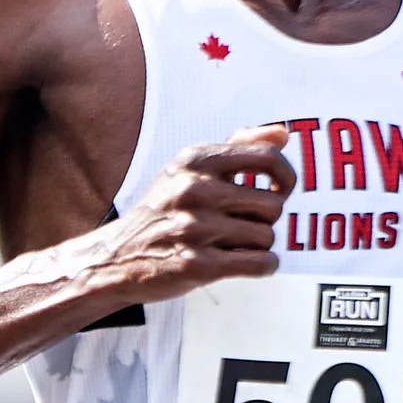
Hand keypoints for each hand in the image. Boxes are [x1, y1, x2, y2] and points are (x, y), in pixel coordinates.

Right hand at [91, 122, 295, 304]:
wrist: (115, 257)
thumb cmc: (162, 212)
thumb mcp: (189, 169)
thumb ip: (237, 147)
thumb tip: (283, 135)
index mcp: (195, 160)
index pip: (267, 158)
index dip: (286, 177)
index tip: (280, 190)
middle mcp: (194, 190)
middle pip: (273, 204)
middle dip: (266, 219)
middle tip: (245, 225)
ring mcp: (195, 228)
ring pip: (267, 237)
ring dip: (259, 246)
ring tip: (234, 245)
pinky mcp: (197, 265)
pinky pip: (260, 263)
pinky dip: (263, 266)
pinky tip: (246, 263)